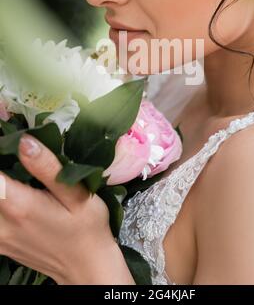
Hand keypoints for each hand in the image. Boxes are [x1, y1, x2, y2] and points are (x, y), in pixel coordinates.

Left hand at [0, 134, 115, 283]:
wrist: (87, 268)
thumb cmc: (88, 227)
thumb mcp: (77, 195)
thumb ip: (48, 168)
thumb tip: (25, 141)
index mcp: (20, 206)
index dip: (1, 153)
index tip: (9, 144)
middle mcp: (2, 224)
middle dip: (3, 170)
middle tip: (16, 157)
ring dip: (2, 187)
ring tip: (19, 178)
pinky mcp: (0, 244)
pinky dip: (1, 201)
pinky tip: (17, 195)